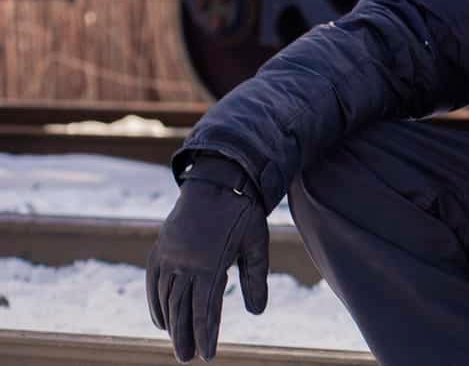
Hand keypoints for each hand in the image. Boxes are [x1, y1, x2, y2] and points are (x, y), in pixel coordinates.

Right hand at [147, 154, 269, 361]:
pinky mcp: (162, 247)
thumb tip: (256, 312)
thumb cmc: (243, 213)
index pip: (205, 308)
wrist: (219, 179)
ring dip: (171, 324)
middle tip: (187, 359)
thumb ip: (255, 278)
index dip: (205, 334)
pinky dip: (155, 303)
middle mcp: (185, 262)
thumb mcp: (257, 244)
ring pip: (166, 297)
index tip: (207, 356)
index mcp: (211, 262)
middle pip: (181, 308)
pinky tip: (161, 321)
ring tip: (177, 345)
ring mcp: (170, 254)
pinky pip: (154, 281)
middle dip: (184, 336)